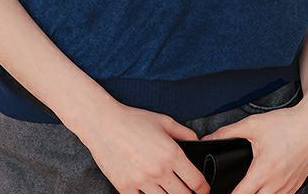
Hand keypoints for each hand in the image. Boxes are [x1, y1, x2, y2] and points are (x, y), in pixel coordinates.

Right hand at [79, 99, 211, 193]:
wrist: (103, 123)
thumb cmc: (133, 120)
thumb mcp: (164, 120)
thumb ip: (185, 133)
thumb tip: (198, 144)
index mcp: (171, 154)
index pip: (197, 182)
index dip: (204, 189)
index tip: (203, 190)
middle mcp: (159, 171)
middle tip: (187, 190)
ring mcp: (142, 182)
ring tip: (168, 189)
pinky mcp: (126, 188)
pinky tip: (149, 191)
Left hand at [198, 98, 307, 193]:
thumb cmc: (287, 125)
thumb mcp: (252, 125)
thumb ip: (228, 132)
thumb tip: (209, 138)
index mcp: (263, 172)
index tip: (217, 192)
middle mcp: (277, 184)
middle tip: (233, 188)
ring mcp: (288, 187)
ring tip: (249, 187)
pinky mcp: (297, 185)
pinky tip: (265, 186)